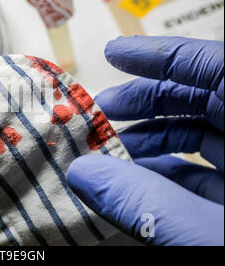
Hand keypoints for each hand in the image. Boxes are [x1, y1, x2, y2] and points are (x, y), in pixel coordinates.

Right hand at [67, 36, 223, 245]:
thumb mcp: (214, 241)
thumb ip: (147, 208)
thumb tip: (83, 174)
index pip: (213, 66)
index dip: (159, 57)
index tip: (112, 55)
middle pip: (205, 96)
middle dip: (148, 102)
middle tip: (101, 113)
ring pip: (207, 134)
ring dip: (155, 141)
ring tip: (112, 155)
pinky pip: (213, 171)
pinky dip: (173, 174)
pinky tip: (139, 185)